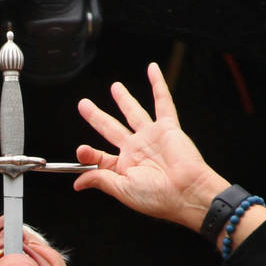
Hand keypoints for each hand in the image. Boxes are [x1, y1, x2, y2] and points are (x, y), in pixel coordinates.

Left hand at [73, 63, 226, 229]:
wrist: (186, 192)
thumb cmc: (158, 196)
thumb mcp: (122, 189)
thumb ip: (100, 179)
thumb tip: (78, 183)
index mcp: (125, 167)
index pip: (100, 156)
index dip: (87, 154)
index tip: (80, 152)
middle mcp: (137, 150)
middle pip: (111, 129)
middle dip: (96, 117)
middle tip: (84, 104)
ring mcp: (152, 137)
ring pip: (134, 113)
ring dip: (124, 100)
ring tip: (115, 87)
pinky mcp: (168, 128)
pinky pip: (163, 102)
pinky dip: (158, 85)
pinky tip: (152, 70)